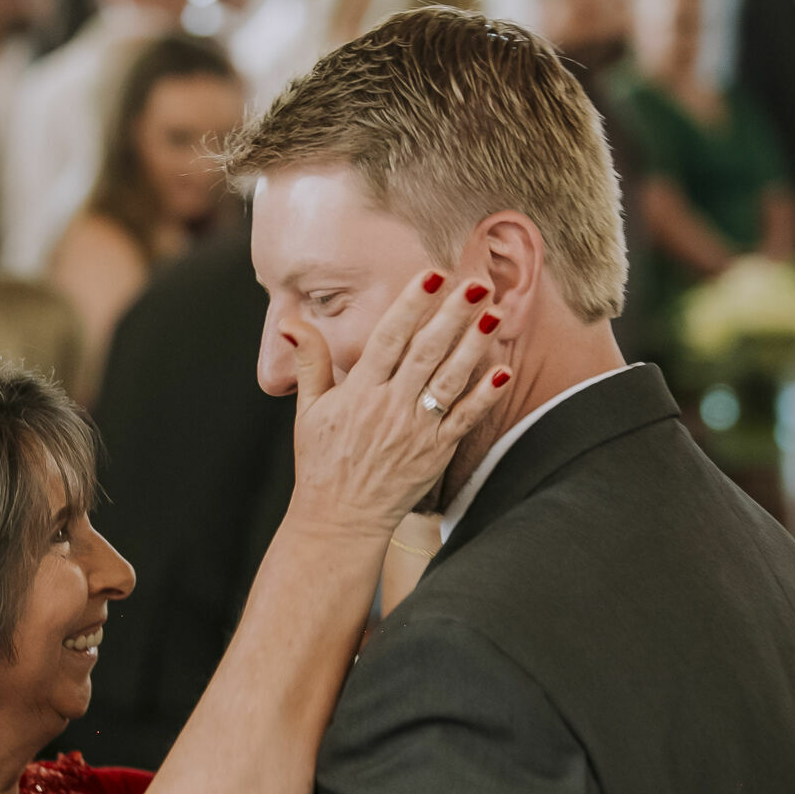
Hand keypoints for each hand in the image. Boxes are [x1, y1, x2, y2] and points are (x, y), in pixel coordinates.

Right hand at [286, 270, 511, 541]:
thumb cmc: (321, 462)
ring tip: (496, 312)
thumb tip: (291, 321)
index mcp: (359, 392)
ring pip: (450, 379)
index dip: (411, 304)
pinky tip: (503, 370)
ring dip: (475, 345)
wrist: (339, 519)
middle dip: (453, 314)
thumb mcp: (308, 409)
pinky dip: (485, 396)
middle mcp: (390, 407)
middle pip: (426, 351)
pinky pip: (465, 420)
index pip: (388, 338)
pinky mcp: (435, 453)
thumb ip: (308, 360)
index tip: (430, 274)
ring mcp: (416, 431)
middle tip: (478, 282)